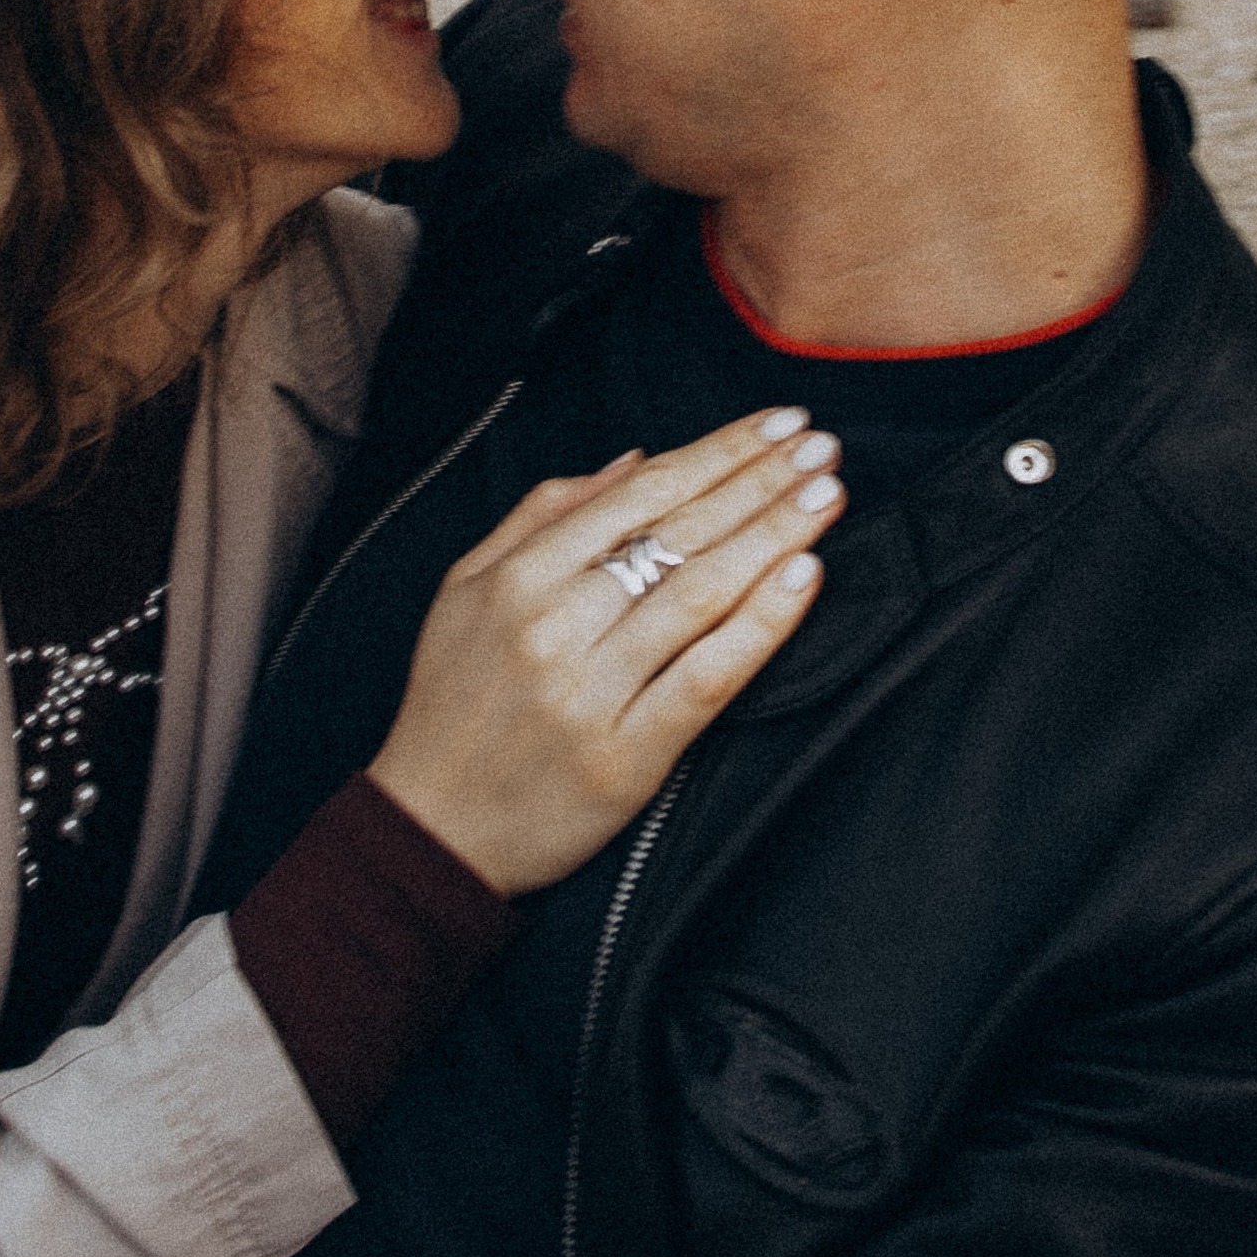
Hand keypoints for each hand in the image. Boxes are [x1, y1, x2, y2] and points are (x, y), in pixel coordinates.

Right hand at [367, 407, 840, 893]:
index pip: (638, 496)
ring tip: (826, 494)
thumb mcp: (464, 593)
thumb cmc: (450, 709)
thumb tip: (633, 461)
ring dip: (774, 535)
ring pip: (700, 595)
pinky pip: (707, 678)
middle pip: (677, 535)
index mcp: (517, 581)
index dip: (716, 453)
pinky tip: (803, 577)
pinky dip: (760, 625)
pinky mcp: (626, 759)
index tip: (776, 424)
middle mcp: (552, 628)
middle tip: (821, 446)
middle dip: (759, 481)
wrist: (430, 832)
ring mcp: (590, 694)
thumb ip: (539, 517)